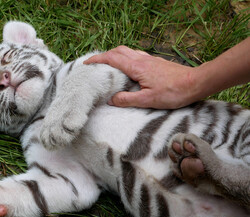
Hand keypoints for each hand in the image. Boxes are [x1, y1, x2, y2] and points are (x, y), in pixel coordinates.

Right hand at [84, 46, 198, 108]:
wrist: (196, 83)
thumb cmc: (173, 92)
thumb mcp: (148, 100)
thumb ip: (127, 100)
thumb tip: (111, 99)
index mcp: (136, 67)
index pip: (112, 59)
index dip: (97, 60)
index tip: (86, 64)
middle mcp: (141, 60)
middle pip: (118, 50)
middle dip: (104, 55)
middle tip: (95, 64)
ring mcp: (149, 59)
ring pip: (127, 51)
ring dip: (115, 55)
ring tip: (109, 65)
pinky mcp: (156, 62)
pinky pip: (136, 55)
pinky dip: (126, 57)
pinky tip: (128, 68)